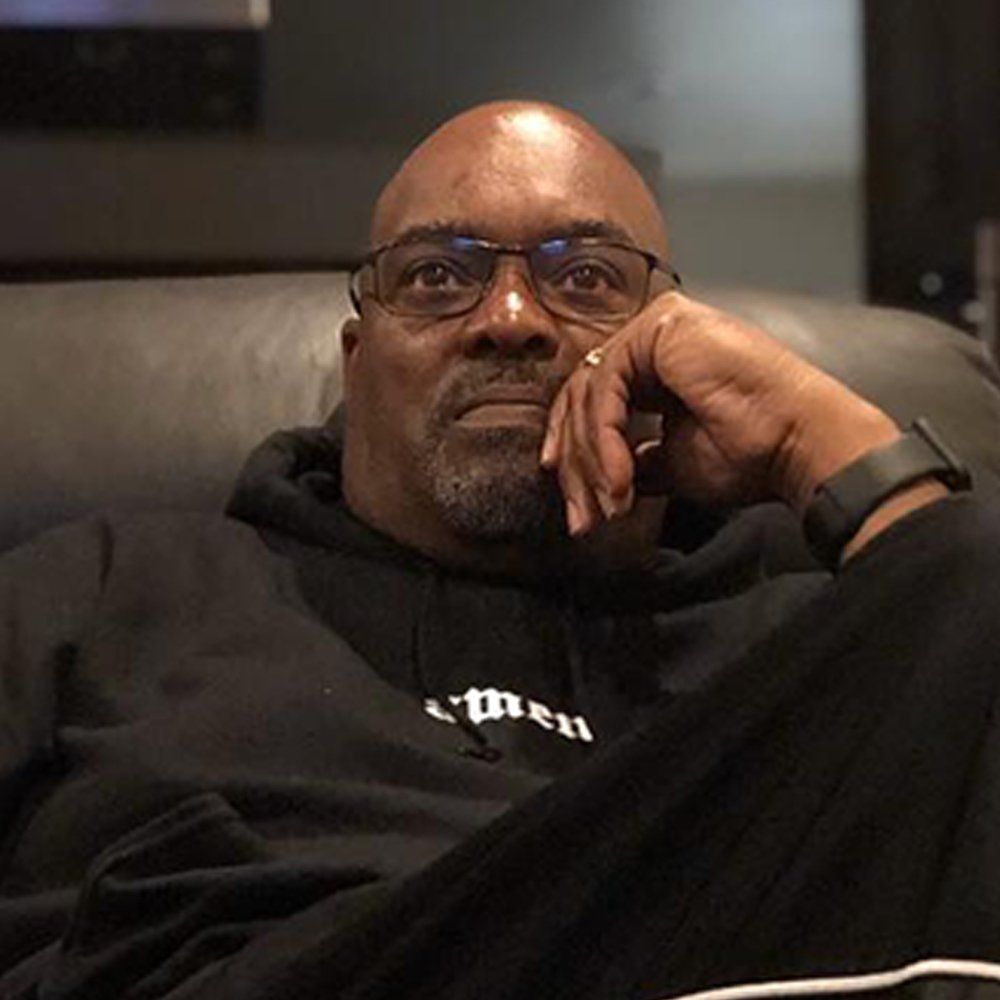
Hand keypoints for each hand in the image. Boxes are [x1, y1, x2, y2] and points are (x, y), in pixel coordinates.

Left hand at [540, 291, 900, 535]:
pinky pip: (608, 386)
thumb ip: (632, 459)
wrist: (797, 444)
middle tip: (581, 515)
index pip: (595, 402)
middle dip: (578, 463)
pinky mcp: (660, 327)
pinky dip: (606, 439)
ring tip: (610, 505)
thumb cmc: (748, 454)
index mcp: (658, 364)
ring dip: (593, 460)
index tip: (574, 502)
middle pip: (585, 397)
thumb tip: (598, 478)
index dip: (577, 452)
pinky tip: (621, 479)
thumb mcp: (670, 462)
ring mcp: (657, 327)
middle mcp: (654, 338)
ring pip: (591, 395)